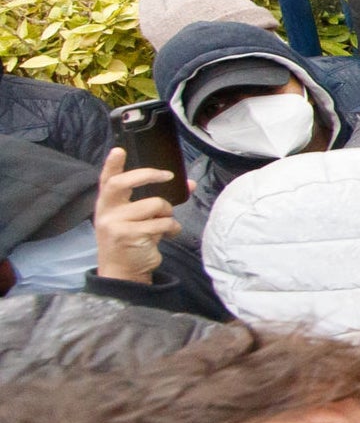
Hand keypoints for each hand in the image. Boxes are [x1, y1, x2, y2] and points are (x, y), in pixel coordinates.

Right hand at [94, 149, 177, 284]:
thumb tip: (189, 183)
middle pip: (122, 183)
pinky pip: (162, 223)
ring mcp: (115, 224)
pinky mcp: (129, 236)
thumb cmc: (133, 240)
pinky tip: (168, 235)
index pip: (106, 180)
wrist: (123, 272)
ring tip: (166, 223)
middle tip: (167, 176)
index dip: (111, 164)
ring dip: (168, 212)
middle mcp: (106, 212)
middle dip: (148, 175)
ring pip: (154, 204)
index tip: (119, 150)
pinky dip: (172, 228)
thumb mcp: (138, 219)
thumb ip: (156, 200)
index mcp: (107, 204)